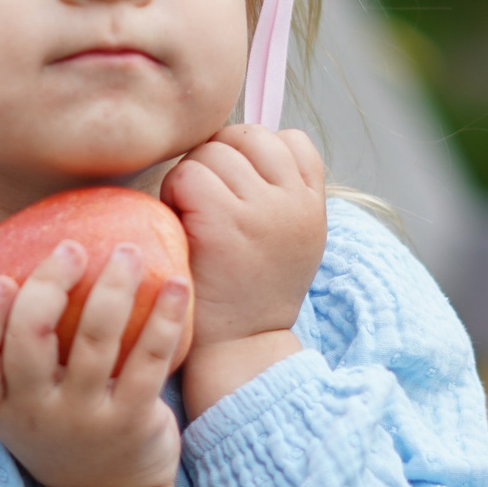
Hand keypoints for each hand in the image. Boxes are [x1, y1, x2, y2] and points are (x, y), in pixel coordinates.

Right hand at [0, 239, 189, 486]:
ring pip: (94, 341)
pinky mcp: (132, 422)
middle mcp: (35, 412)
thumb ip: (12, 355)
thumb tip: (22, 264)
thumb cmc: (59, 427)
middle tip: (73, 249)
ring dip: (113, 286)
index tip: (4, 280)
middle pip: (28, 339)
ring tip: (128, 252)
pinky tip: (177, 286)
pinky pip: (149, 361)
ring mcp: (84, 419)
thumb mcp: (20, 404)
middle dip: (49, 283)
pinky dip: (164, 319)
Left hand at [161, 125, 327, 417]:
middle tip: (207, 204)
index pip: (291, 141)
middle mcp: (294, 202)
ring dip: (192, 177)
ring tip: (194, 216)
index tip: (239, 189)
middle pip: (246, 137)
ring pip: (212, 152)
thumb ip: (282, 194)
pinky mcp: (223, 221)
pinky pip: (188, 175)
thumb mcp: (290, 240)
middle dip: (218, 160)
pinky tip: (180, 222)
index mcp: (313, 204)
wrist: (242, 349)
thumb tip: (245, 140)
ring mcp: (260, 210)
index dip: (255, 154)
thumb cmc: (252, 294)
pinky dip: (174, 191)